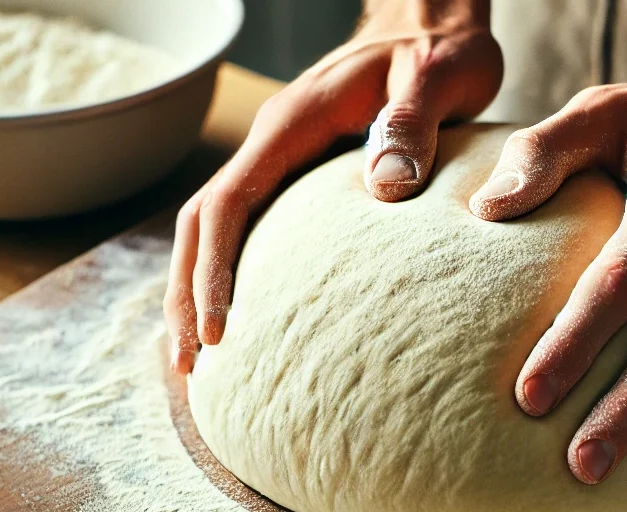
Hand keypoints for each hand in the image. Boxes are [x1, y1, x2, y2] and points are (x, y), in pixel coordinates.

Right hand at [164, 0, 501, 373]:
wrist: (431, 24)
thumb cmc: (439, 51)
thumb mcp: (439, 76)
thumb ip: (413, 122)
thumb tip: (385, 187)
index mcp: (293, 122)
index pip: (230, 201)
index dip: (214, 269)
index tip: (216, 332)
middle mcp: (274, 141)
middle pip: (203, 221)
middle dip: (187, 292)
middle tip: (188, 364)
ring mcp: (281, 157)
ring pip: (217, 226)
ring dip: (197, 287)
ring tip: (198, 356)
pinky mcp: (298, 174)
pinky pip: (248, 224)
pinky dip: (230, 270)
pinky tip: (242, 312)